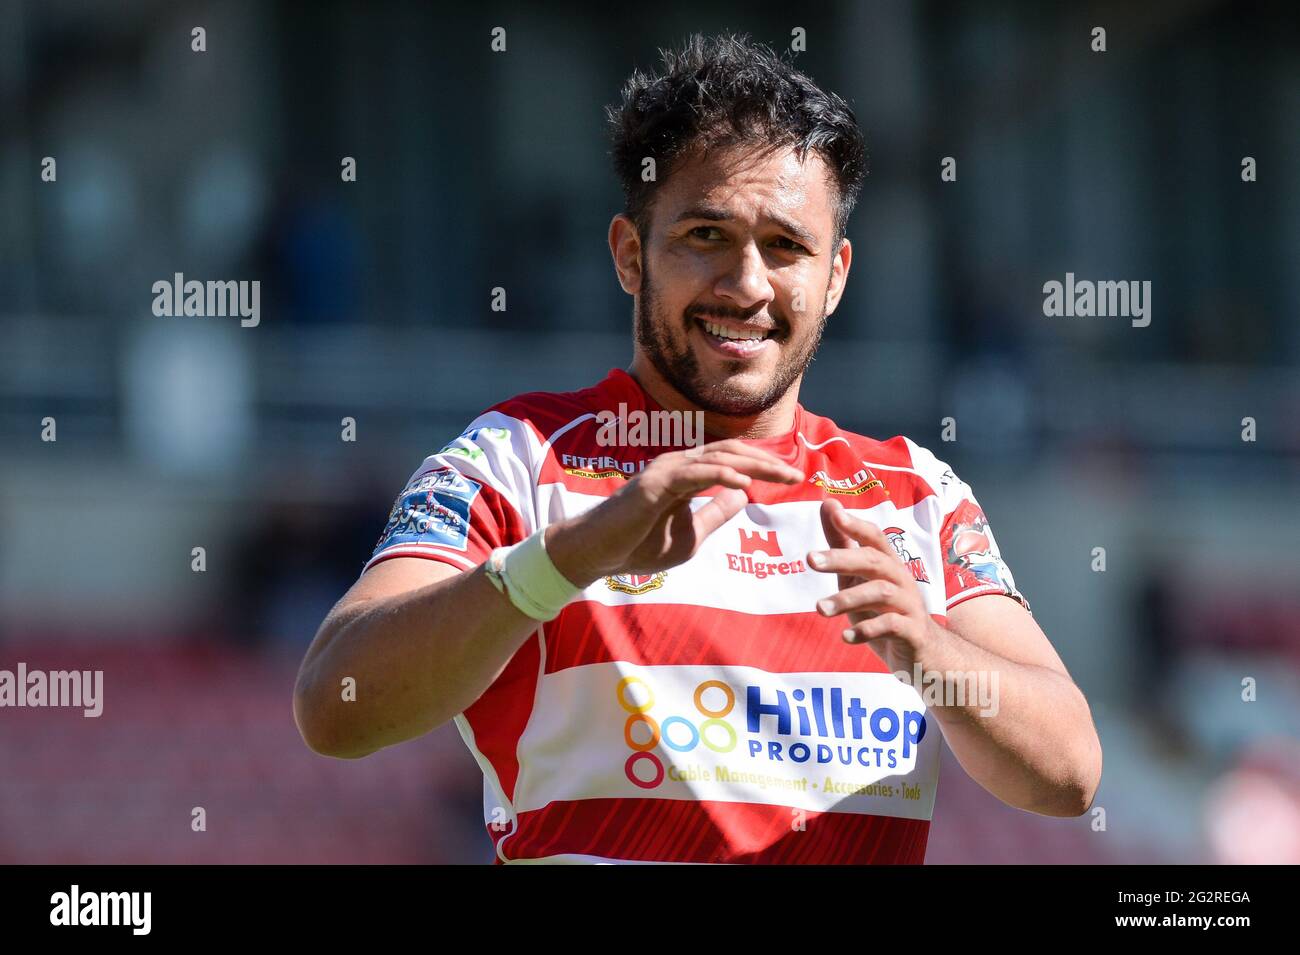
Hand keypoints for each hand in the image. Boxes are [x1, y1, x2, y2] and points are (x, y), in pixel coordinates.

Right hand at [547, 439, 803, 585]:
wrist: (597, 555)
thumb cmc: (638, 544)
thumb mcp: (690, 534)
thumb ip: (715, 514)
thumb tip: (744, 496)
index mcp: (687, 475)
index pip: (732, 461)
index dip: (763, 467)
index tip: (793, 478)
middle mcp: (678, 465)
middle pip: (731, 452)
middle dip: (766, 462)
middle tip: (796, 475)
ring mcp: (665, 470)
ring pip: (716, 457)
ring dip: (752, 465)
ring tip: (780, 475)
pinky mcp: (654, 484)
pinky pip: (693, 473)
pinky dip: (720, 474)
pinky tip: (742, 481)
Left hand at [806, 498, 935, 673]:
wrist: (923, 654)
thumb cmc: (885, 610)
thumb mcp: (858, 578)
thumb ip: (842, 544)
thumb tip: (827, 504)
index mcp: (887, 564)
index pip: (874, 537)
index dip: (855, 524)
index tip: (833, 512)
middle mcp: (901, 579)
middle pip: (874, 561)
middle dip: (841, 558)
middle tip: (810, 559)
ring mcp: (909, 605)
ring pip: (880, 594)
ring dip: (847, 599)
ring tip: (820, 608)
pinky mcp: (913, 632)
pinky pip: (891, 626)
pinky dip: (868, 631)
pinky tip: (846, 637)